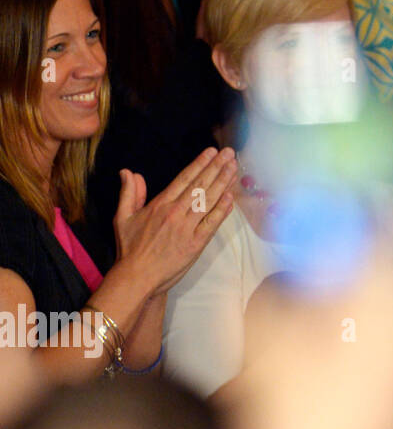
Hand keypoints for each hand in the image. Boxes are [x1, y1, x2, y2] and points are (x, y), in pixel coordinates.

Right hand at [113, 147, 237, 293]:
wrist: (136, 277)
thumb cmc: (129, 248)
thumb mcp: (122, 217)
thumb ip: (129, 193)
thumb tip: (128, 172)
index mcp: (160, 204)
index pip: (184, 179)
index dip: (199, 163)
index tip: (212, 152)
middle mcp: (175, 212)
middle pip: (200, 185)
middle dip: (216, 167)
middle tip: (229, 153)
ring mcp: (187, 227)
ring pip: (208, 200)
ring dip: (223, 182)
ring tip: (234, 168)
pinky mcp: (196, 243)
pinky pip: (212, 223)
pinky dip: (222, 209)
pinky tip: (231, 196)